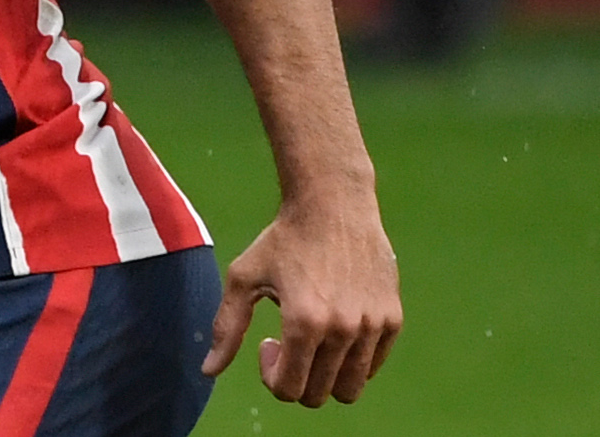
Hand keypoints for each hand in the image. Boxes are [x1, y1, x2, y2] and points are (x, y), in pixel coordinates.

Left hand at [201, 200, 401, 406]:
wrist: (333, 205)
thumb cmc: (283, 240)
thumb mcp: (244, 278)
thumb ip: (227, 328)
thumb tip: (207, 371)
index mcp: (304, 322)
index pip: (288, 389)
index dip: (271, 377)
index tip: (266, 346)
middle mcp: (343, 329)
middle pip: (318, 395)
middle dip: (295, 380)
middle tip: (286, 345)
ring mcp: (372, 326)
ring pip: (349, 388)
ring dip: (324, 375)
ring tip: (311, 340)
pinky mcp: (392, 319)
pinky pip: (372, 366)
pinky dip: (351, 361)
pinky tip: (334, 329)